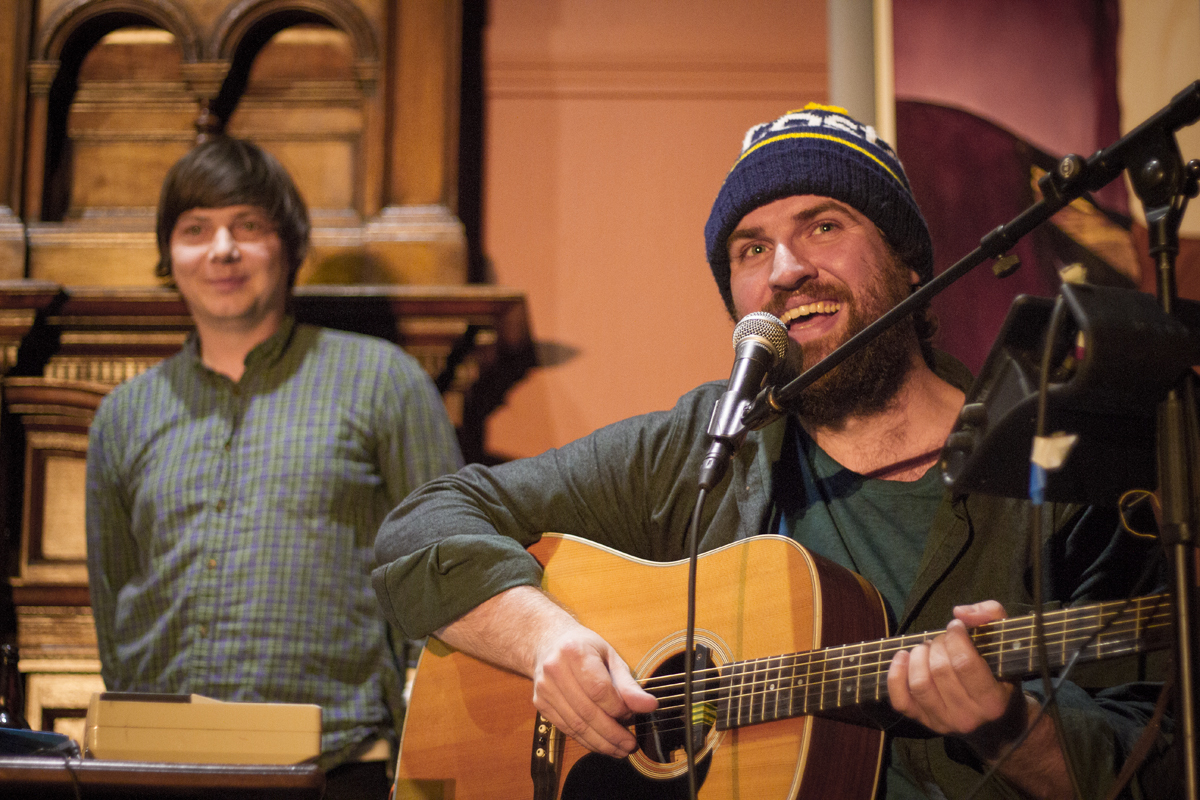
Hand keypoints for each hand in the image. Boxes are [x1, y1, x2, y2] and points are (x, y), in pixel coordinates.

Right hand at [532, 618, 658, 757]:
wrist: (548, 643)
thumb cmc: (584, 648)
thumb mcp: (610, 657)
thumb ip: (628, 684)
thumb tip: (649, 705)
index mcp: (575, 652)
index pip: (599, 690)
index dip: (618, 708)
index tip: (632, 715)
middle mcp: (555, 670)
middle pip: (587, 712)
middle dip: (612, 733)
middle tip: (630, 744)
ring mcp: (545, 688)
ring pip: (576, 725)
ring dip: (601, 742)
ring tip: (619, 749)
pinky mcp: (541, 703)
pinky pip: (566, 728)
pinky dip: (586, 740)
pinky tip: (601, 743)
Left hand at [887, 601, 1027, 757]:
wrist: (997, 725)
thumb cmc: (1001, 679)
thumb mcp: (1007, 646)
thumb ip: (992, 617)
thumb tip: (960, 613)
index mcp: (992, 701)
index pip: (964, 663)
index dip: (956, 638)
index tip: (956, 626)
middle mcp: (967, 717)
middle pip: (939, 670)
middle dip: (938, 644)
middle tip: (944, 639)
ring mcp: (943, 722)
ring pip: (919, 683)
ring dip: (918, 656)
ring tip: (927, 648)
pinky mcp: (923, 722)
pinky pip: (900, 700)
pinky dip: (896, 675)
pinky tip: (903, 657)